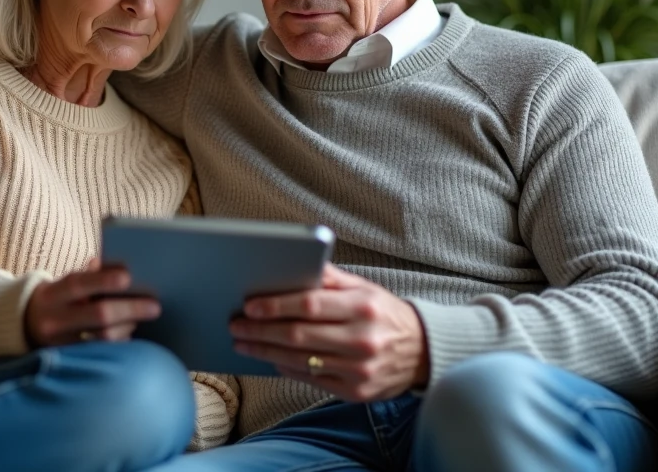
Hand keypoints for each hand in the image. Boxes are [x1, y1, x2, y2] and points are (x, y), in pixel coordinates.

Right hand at [26, 259, 160, 346]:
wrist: (24, 325)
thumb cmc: (58, 298)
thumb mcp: (65, 283)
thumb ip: (91, 275)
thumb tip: (121, 268)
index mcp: (54, 293)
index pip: (80, 284)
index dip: (104, 281)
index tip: (128, 277)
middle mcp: (55, 319)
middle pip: (98, 314)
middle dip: (130, 309)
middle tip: (154, 307)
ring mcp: (61, 343)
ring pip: (103, 339)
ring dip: (127, 328)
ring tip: (137, 321)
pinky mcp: (68, 360)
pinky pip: (100, 354)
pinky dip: (118, 344)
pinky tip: (126, 335)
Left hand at [229, 263, 428, 400]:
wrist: (422, 352)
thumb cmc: (383, 314)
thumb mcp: (364, 288)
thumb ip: (329, 277)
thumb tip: (291, 264)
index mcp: (363, 307)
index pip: (310, 304)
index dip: (275, 306)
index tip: (249, 306)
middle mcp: (362, 340)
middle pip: (298, 335)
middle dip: (261, 331)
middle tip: (235, 326)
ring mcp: (358, 370)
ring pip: (300, 361)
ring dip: (265, 352)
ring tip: (244, 343)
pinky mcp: (355, 392)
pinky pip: (311, 379)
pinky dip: (286, 368)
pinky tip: (270, 358)